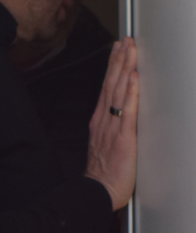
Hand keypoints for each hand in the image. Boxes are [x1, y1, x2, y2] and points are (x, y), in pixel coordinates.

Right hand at [85, 36, 138, 210]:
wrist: (98, 191)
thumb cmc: (104, 173)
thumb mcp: (104, 144)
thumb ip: (111, 127)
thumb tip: (119, 114)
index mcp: (100, 121)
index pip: (107, 87)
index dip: (113, 67)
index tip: (118, 49)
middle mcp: (104, 120)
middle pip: (112, 84)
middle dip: (120, 60)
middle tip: (126, 40)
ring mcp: (113, 127)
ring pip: (119, 91)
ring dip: (125, 68)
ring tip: (130, 49)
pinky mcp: (124, 137)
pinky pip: (128, 110)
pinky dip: (132, 92)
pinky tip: (134, 77)